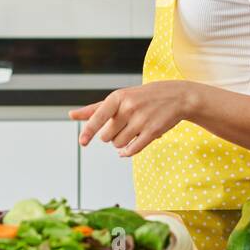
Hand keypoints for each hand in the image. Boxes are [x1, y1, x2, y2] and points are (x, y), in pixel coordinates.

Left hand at [68, 80, 194, 156]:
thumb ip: (96, 108)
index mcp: (118, 97)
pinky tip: (126, 151)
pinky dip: (127, 152)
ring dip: (120, 143)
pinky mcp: (153, 132)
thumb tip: (72, 115)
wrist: (177, 96)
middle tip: (120, 127)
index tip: (82, 142)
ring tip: (129, 133)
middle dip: (110, 136)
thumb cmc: (143, 97)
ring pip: (118, 144)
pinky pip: (133, 150)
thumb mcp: (120, 98)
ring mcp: (142, 120)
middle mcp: (129, 107)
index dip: (88, 130)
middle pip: (106, 136)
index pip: (98, 116)